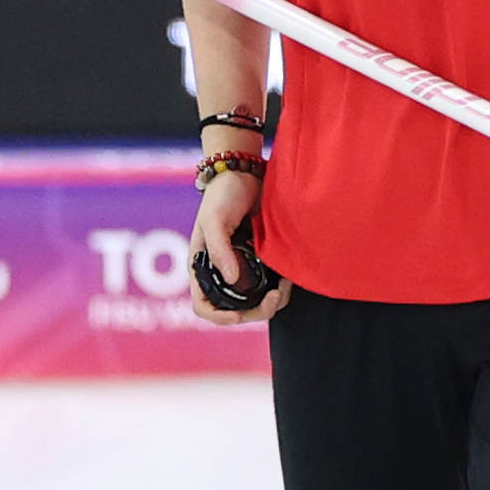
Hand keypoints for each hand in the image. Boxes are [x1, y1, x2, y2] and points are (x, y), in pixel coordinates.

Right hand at [190, 167, 286, 326]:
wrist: (246, 173)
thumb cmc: (223, 194)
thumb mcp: (214, 219)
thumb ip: (219, 249)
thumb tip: (232, 279)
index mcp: (203, 267)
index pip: (203, 306)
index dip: (218, 317)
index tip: (237, 315)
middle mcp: (222, 273)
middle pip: (236, 310)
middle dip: (255, 311)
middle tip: (273, 296)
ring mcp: (244, 269)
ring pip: (256, 303)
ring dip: (271, 302)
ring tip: (284, 286)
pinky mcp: (263, 263)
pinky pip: (272, 287)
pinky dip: (281, 289)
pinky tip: (287, 278)